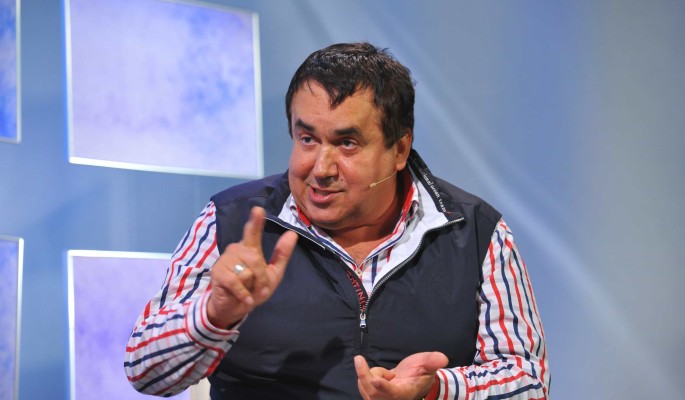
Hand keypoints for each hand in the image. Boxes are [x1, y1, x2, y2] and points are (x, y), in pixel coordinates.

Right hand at [207, 206, 297, 327]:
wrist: (235, 309)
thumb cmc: (254, 288)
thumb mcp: (273, 274)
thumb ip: (281, 255)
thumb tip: (292, 234)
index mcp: (250, 247)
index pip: (252, 231)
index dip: (255, 221)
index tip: (258, 210)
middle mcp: (236, 249)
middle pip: (255, 259)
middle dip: (262, 277)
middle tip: (261, 288)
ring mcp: (225, 260)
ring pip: (246, 272)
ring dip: (252, 287)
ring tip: (247, 291)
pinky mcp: (218, 273)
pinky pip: (237, 282)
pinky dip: (244, 294)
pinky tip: (244, 297)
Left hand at [355, 352, 447, 399]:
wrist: (411, 380)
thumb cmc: (420, 372)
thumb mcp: (427, 365)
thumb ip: (432, 361)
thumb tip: (443, 358)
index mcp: (406, 393)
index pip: (393, 393)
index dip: (383, 386)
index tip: (374, 379)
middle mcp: (392, 399)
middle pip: (373, 392)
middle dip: (364, 374)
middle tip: (359, 358)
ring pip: (365, 388)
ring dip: (369, 373)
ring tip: (386, 373)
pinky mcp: (372, 397)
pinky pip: (363, 386)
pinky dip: (366, 376)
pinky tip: (378, 377)